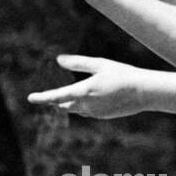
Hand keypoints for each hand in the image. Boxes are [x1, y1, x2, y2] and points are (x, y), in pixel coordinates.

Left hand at [28, 55, 151, 118]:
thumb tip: (58, 60)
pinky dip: (83, 105)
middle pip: (64, 105)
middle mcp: (87, 105)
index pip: (57, 96)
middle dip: (55, 101)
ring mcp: (95, 112)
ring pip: (75, 108)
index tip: (30, 98)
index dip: (43, 97)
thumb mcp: (100, 64)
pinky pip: (87, 111)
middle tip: (45, 98)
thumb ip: (78, 62)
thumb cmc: (122, 74)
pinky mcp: (103, 116)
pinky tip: (89, 98)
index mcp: (84, 91)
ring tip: (62, 99)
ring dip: (69, 103)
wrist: (144, 92)